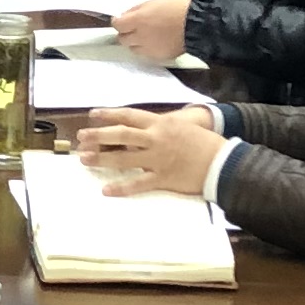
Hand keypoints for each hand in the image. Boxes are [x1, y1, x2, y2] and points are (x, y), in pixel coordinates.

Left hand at [71, 102, 221, 194]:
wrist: (223, 161)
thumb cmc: (205, 143)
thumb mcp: (182, 127)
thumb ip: (161, 127)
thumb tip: (143, 130)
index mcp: (161, 123)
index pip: (130, 115)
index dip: (110, 114)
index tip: (93, 114)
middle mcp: (157, 139)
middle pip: (121, 134)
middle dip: (99, 135)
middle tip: (81, 137)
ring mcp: (158, 159)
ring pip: (124, 158)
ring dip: (102, 158)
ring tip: (84, 159)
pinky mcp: (163, 178)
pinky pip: (138, 183)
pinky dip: (121, 187)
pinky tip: (106, 190)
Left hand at [110, 0, 193, 63]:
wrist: (199, 24)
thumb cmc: (180, 7)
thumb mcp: (155, 1)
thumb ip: (139, 9)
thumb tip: (128, 14)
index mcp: (138, 20)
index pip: (117, 24)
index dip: (118, 21)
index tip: (121, 18)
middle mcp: (140, 36)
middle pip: (122, 39)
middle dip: (125, 32)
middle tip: (132, 27)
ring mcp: (149, 49)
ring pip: (133, 49)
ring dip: (135, 42)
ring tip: (144, 36)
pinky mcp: (159, 57)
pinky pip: (146, 55)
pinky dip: (147, 49)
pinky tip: (155, 42)